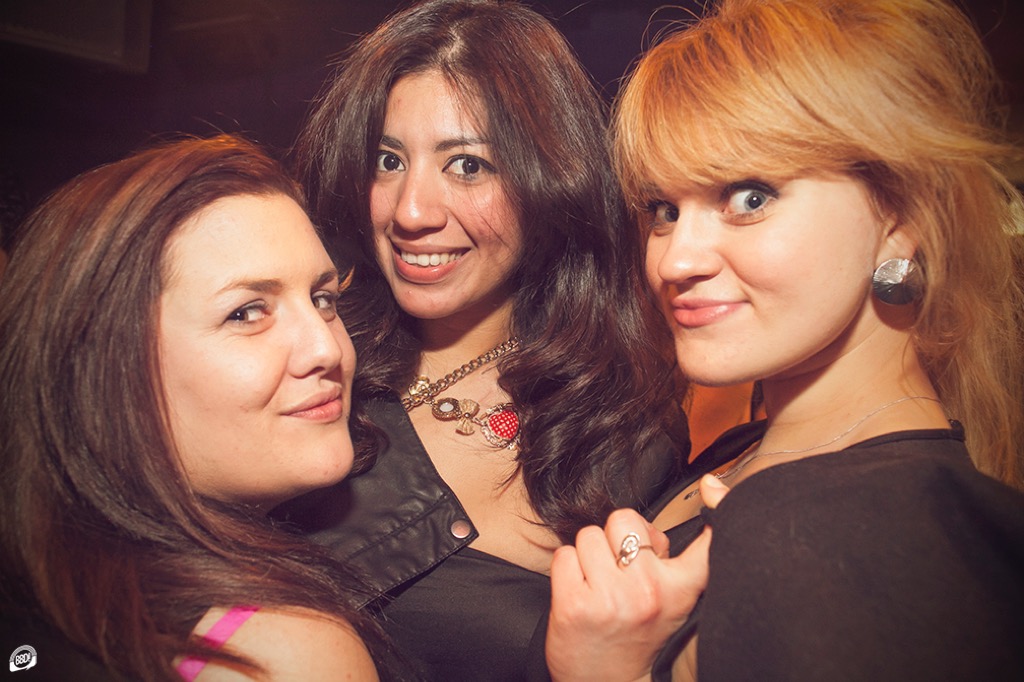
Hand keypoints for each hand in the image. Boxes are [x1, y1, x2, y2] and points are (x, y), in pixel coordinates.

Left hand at [545, 475, 728, 681]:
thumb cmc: (638, 637)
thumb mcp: (671, 602)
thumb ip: (671, 562)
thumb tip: (655, 521)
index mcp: (681, 590)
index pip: (707, 543)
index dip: (718, 506)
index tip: (714, 487)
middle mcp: (649, 591)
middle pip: (624, 519)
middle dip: (616, 538)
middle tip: (618, 571)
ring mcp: (611, 597)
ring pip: (589, 535)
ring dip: (587, 556)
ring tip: (597, 585)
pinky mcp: (574, 604)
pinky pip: (563, 555)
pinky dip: (565, 570)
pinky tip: (578, 594)